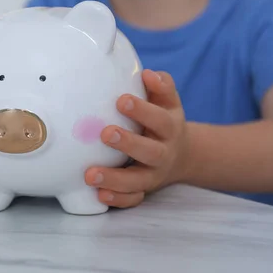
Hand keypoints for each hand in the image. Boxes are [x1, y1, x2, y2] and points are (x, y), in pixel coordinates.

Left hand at [85, 70, 190, 208]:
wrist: (183, 155)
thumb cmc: (163, 120)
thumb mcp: (168, 102)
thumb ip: (161, 86)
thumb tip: (148, 74)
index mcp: (170, 127)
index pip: (160, 118)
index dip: (142, 110)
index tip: (121, 100)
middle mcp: (164, 152)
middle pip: (151, 151)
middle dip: (128, 143)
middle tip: (105, 133)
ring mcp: (154, 174)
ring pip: (138, 181)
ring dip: (115, 178)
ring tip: (90, 174)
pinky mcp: (144, 190)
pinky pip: (133, 199)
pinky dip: (117, 199)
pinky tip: (99, 194)